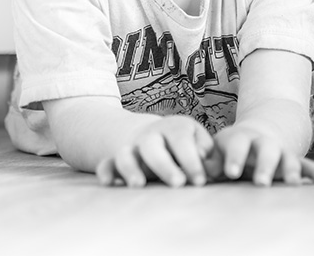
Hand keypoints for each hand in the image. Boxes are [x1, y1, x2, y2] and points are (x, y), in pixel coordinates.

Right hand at [95, 115, 213, 187]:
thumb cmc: (187, 144)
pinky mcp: (116, 159)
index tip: (201, 182)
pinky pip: (106, 163)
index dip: (192, 162)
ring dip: (131, 169)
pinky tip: (109, 184)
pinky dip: (105, 172)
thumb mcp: (200, 141)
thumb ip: (207, 151)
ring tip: (139, 186)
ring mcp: (132, 147)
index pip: (182, 141)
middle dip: (165, 166)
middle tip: (178, 184)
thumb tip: (208, 162)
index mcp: (175, 128)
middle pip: (153, 146)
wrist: (156, 135)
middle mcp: (151, 135)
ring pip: (126, 154)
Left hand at [211, 122, 313, 185]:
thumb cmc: (231, 147)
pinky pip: (306, 165)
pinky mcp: (293, 160)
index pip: (238, 144)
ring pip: (287, 157)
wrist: (260, 131)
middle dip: (264, 166)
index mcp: (242, 137)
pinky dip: (313, 172)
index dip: (234, 157)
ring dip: (290, 170)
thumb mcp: (218, 148)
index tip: (231, 173)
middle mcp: (263, 142)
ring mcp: (280, 151)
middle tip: (260, 182)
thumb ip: (210, 159)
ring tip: (292, 184)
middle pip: (266, 150)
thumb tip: (204, 170)